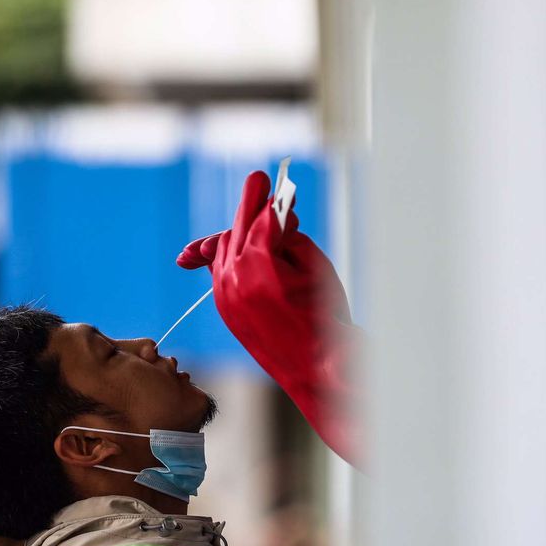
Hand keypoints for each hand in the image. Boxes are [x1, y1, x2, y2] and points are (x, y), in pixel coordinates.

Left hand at [177, 171, 363, 465]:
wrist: (317, 368)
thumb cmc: (324, 316)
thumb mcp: (314, 266)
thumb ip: (290, 237)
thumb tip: (276, 218)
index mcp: (257, 265)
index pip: (260, 219)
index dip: (264, 196)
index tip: (265, 178)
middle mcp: (233, 279)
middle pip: (238, 230)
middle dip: (251, 207)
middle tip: (260, 182)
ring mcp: (224, 297)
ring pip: (226, 249)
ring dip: (242, 231)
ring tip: (262, 221)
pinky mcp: (226, 311)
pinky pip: (221, 272)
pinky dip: (231, 256)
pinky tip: (235, 243)